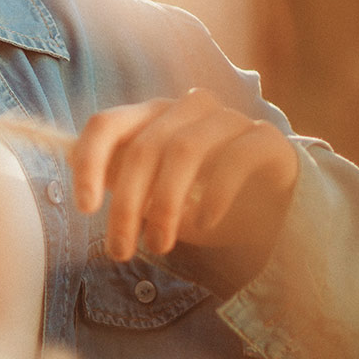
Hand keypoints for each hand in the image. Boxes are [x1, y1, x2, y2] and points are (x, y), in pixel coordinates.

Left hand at [71, 87, 299, 266]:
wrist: (273, 214)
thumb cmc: (203, 202)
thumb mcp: (155, 198)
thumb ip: (123, 186)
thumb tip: (85, 193)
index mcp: (153, 115)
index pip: (107, 124)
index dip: (89, 163)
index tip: (85, 208)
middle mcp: (189, 108)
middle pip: (144, 147)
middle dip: (127, 205)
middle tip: (120, 250)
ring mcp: (230, 119)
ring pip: (185, 150)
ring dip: (166, 205)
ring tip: (159, 246)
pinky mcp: (266, 139)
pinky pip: (235, 159)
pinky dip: (215, 195)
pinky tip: (206, 223)